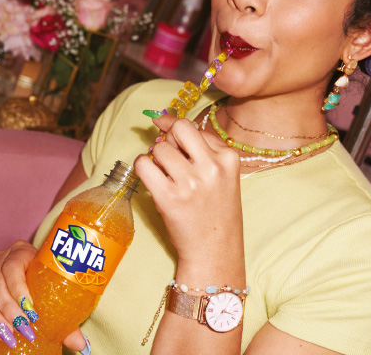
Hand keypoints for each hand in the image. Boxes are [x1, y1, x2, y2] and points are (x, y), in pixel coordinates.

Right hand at [0, 240, 87, 351]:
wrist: (33, 275)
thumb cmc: (46, 280)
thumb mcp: (54, 289)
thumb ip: (66, 316)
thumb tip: (80, 344)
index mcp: (21, 251)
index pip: (14, 266)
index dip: (19, 289)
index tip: (31, 310)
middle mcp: (0, 259)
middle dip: (10, 309)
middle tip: (23, 329)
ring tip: (9, 336)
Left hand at [134, 114, 243, 273]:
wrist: (215, 250)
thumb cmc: (216, 210)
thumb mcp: (223, 174)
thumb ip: (201, 147)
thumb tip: (163, 120)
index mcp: (228, 158)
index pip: (193, 127)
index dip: (173, 126)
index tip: (161, 124)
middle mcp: (211, 167)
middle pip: (178, 129)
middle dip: (167, 138)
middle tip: (168, 155)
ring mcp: (190, 182)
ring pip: (159, 148)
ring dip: (156, 158)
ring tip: (164, 175)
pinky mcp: (168, 197)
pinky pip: (144, 164)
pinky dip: (143, 167)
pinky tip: (152, 178)